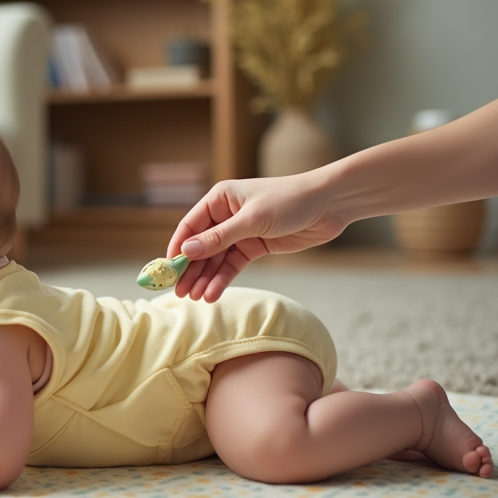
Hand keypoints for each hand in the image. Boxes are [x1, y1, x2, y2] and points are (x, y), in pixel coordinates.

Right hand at [167, 171, 349, 301]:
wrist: (329, 205)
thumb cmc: (290, 200)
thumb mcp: (252, 220)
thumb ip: (219, 238)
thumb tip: (187, 252)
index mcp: (220, 199)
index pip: (190, 226)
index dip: (177, 248)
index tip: (167, 270)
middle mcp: (226, 216)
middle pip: (201, 247)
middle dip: (190, 269)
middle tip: (179, 292)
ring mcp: (240, 233)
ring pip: (216, 260)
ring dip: (205, 278)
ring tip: (195, 298)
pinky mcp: (255, 247)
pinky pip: (233, 266)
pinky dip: (223, 280)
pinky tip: (212, 294)